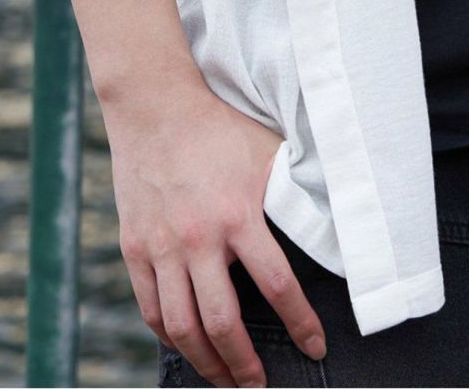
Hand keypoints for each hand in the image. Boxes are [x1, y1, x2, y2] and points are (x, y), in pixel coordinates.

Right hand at [105, 82, 327, 387]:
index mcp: (239, 214)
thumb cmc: (219, 129)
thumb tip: (334, 217)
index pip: (277, 285)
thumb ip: (290, 192)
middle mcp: (198, 237)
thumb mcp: (266, 153)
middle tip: (260, 386)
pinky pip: (152, 309)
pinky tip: (188, 346)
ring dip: (207, 363)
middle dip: (245, 365)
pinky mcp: (135, 249)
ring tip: (225, 381)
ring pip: (184, 327)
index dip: (300, 323)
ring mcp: (162, 247)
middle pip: (224, 322)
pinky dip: (171, 337)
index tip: (316, 348)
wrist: (156, 109)